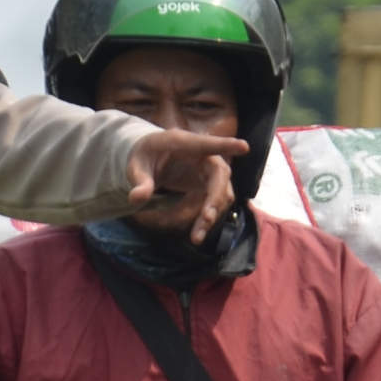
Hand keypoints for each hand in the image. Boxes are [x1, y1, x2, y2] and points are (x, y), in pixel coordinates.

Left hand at [124, 131, 250, 243]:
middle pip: (220, 174)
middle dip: (215, 197)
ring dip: (211, 214)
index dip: (226, 145)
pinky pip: (214, 203)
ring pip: (221, 193)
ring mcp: (208, 171)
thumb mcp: (135, 167)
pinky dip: (206, 219)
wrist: (150, 159)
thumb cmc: (143, 156)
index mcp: (183, 143)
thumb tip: (136, 198)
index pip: (207, 143)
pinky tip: (196, 234)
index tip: (244, 147)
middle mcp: (203, 156)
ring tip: (196, 237)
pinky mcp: (208, 185)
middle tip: (206, 218)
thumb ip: (139, 181)